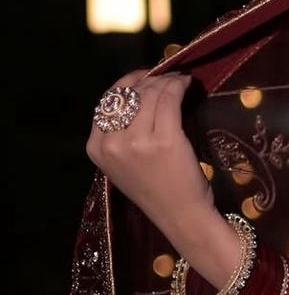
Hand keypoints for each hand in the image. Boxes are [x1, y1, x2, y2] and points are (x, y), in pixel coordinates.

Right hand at [86, 70, 214, 235]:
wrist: (181, 217)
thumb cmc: (158, 191)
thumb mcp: (124, 163)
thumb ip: (120, 133)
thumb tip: (138, 90)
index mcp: (95, 148)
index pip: (106, 102)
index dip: (127, 83)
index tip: (145, 77)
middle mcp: (111, 143)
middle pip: (128, 94)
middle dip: (150, 80)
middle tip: (167, 77)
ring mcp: (136, 141)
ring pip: (149, 93)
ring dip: (166, 81)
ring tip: (180, 81)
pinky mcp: (164, 139)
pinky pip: (168, 99)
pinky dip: (178, 86)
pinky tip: (187, 85)